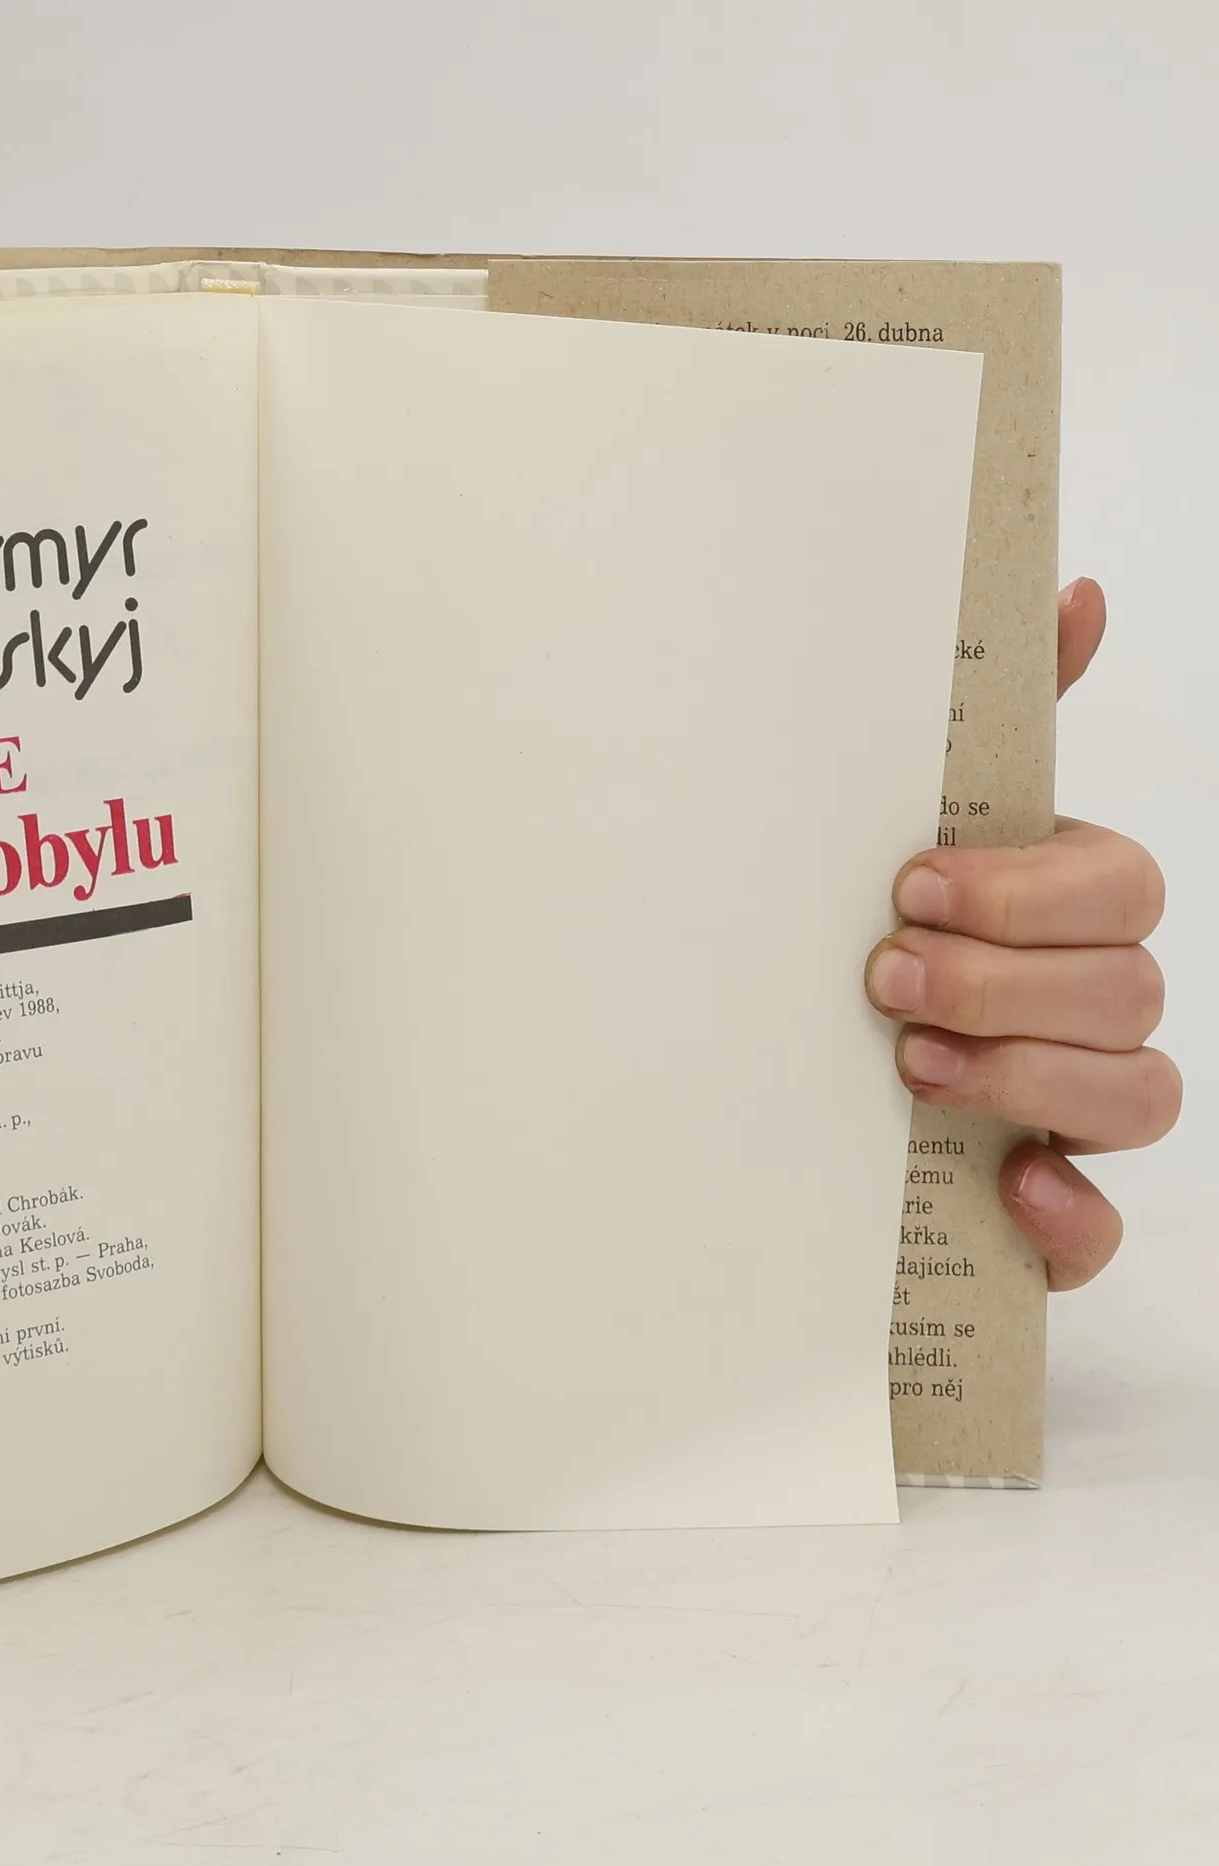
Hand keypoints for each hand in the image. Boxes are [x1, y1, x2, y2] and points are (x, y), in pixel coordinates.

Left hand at [864, 578, 1177, 1288]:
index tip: (910, 882)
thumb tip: (1073, 592)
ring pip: (1139, 1091)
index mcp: (1057, 911)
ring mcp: (1072, 1108)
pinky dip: (1070, 1218)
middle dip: (1004, 979)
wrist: (767, 1082)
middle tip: (883, 976)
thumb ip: (987, 721)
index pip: (1118, 885)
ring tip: (912, 1066)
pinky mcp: (1043, 1211)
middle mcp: (1082, 1007)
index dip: (1027, 889)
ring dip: (1027, 1075)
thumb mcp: (898, 829)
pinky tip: (1011, 1184)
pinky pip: (1100, 1230)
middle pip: (1127, 986)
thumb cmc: (858, 935)